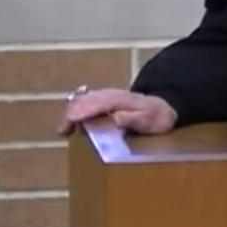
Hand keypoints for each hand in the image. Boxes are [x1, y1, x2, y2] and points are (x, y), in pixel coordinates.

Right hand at [58, 87, 177, 136]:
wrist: (163, 108)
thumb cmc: (155, 118)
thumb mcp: (150, 121)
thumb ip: (134, 119)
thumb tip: (116, 118)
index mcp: (118, 100)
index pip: (95, 103)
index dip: (81, 112)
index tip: (70, 121)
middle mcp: (110, 95)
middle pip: (85, 101)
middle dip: (71, 114)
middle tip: (63, 131)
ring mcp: (106, 96)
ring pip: (83, 100)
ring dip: (71, 112)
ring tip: (63, 129)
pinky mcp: (104, 100)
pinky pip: (86, 100)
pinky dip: (76, 108)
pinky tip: (71, 118)